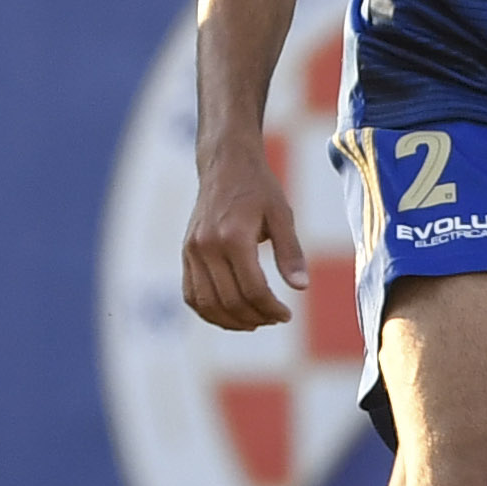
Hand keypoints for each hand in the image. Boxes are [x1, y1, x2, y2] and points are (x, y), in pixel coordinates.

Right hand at [182, 132, 305, 331]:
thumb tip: (300, 287)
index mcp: (233, 236)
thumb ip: (290, 252)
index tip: (287, 314)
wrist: (225, 164)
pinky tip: (230, 314)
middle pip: (230, 300)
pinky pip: (191, 294)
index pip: (252, 289)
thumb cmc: (258, 187)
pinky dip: (208, 311)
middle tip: (276, 318)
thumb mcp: (282, 215)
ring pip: (207, 303)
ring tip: (255, 321)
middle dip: (256, 317)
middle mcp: (207, 246)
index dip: (272, 309)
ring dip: (231, 321)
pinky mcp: (185, 253)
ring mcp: (192, 251)